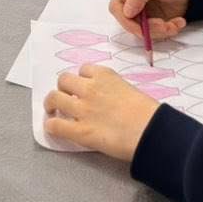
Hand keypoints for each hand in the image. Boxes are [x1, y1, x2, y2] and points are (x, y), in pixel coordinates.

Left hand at [43, 65, 157, 160]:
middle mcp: (90, 88)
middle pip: (64, 80)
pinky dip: (51, 126)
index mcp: (105, 76)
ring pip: (54, 98)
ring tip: (52, 110)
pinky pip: (55, 125)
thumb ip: (115, 90)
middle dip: (63, 88)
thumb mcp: (131, 90)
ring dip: (51, 103)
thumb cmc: (149, 113)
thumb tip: (110, 101)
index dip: (82, 79)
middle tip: (65, 97)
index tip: (83, 87)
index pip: (84, 70)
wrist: (151, 131)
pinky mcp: (80, 131)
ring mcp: (82, 109)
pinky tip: (53, 128)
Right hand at [110, 0, 191, 41]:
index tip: (144, 28)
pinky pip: (149, 32)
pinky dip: (163, 32)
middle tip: (166, 26)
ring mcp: (136, 8)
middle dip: (148, 28)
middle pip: (127, 21)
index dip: (127, 20)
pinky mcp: (145, 19)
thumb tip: (126, 12)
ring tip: (175, 24)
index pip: (116, 6)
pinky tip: (176, 23)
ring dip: (159, 31)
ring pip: (139, 30)